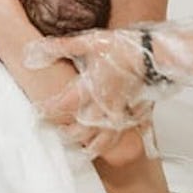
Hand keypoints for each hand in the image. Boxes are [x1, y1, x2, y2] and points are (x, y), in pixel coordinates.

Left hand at [24, 29, 167, 156]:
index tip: (40, 112)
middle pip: (83, 128)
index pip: (65, 104)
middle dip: (69, 134)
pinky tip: (110, 147)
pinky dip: (115, 143)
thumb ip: (64, 47)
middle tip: (58, 133)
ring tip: (82, 150)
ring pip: (104, 137)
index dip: (50, 110)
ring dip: (92, 146)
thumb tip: (39, 48)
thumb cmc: (124, 48)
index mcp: (92, 86)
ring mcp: (120, 111)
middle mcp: (105, 103)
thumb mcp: (91, 42)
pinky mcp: (134, 114)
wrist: (153, 54)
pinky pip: (123, 134)